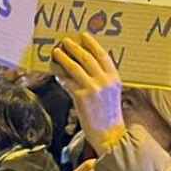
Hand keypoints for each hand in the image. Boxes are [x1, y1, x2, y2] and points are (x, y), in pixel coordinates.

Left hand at [51, 33, 125, 153]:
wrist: (109, 135)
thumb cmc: (109, 115)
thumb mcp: (112, 93)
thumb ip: (102, 79)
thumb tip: (84, 65)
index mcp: (115, 78)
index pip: (103, 55)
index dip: (92, 44)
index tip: (84, 36)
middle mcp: (105, 81)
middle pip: (87, 58)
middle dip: (75, 47)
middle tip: (65, 41)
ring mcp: (93, 88)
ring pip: (74, 67)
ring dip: (64, 58)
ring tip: (57, 51)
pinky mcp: (81, 97)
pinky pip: (67, 81)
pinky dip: (60, 75)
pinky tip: (56, 71)